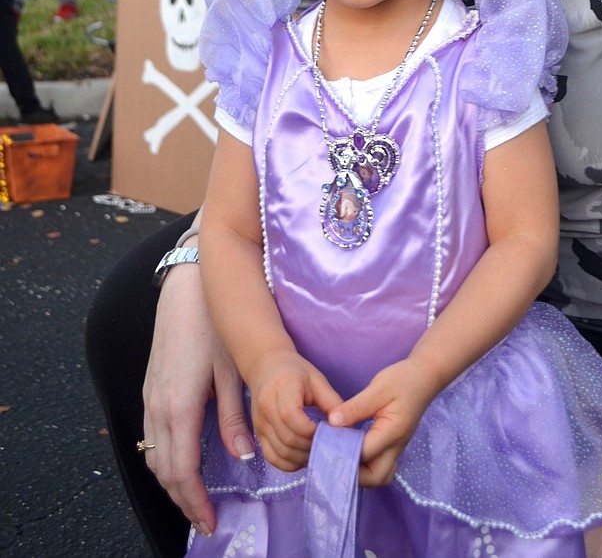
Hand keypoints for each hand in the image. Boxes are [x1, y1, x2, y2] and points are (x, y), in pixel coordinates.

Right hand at [141, 262, 251, 538]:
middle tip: (206, 521)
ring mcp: (149, 399)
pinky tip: (183, 464)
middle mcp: (157, 408)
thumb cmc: (214, 325)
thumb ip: (234, 417)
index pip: (183, 472)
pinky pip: (150, 438)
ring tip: (196, 499)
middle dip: (184, 501)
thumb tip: (242, 456)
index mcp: (179, 408)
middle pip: (164, 472)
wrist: (186, 288)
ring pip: (153, 457)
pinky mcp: (149, 390)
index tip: (211, 523)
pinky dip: (164, 461)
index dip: (195, 503)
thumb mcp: (233, 370)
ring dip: (172, 483)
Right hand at [249, 350, 341, 472]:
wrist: (267, 367)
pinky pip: (271, 457)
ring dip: (301, 459)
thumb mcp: (317, 380)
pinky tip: (302, 458)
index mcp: (282, 389)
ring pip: (280, 452)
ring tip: (317, 453)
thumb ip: (332, 403)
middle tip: (327, 448)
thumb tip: (348, 428)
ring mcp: (258, 423)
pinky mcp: (257, 434)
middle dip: (310, 448)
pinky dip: (288, 464)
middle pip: (288, 439)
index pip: (293, 418)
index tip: (329, 432)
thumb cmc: (296, 372)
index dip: (312, 431)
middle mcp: (266, 408)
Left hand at [329, 360, 433, 486]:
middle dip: (353, 473)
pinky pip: (381, 467)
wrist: (425, 376)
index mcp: (392, 432)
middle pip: (375, 477)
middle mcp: (396, 446)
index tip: (324, 442)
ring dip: (361, 474)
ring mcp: (397, 449)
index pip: (365, 453)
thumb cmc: (402, 379)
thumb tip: (332, 422)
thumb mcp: (378, 388)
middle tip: (334, 455)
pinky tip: (352, 451)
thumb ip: (355, 407)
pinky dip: (366, 467)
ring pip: (380, 477)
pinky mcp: (394, 446)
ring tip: (342, 455)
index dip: (343, 451)